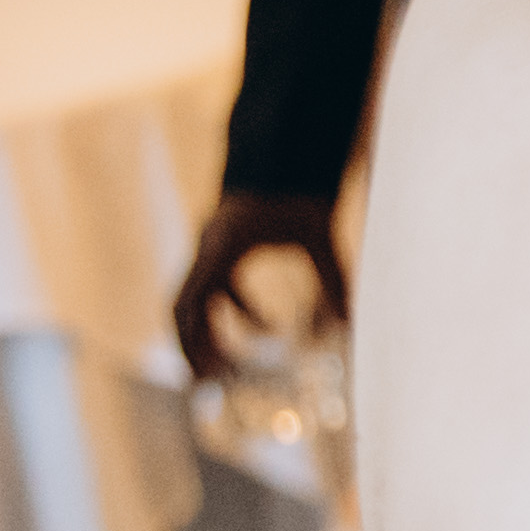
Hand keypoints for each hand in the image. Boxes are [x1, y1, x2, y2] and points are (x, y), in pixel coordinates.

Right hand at [174, 189, 346, 383]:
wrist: (287, 145)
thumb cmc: (301, 187)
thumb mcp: (320, 234)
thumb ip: (333, 278)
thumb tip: (348, 325)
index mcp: (222, 247)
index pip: (192, 304)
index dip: (194, 343)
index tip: (206, 377)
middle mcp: (207, 248)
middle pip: (182, 306)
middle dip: (193, 346)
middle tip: (209, 385)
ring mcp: (211, 246)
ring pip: (195, 298)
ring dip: (211, 332)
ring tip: (231, 368)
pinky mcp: (223, 246)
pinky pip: (217, 286)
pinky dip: (237, 310)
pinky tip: (268, 329)